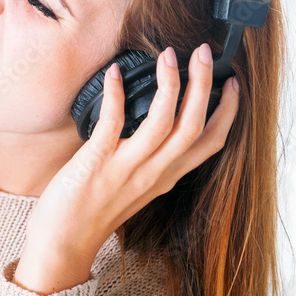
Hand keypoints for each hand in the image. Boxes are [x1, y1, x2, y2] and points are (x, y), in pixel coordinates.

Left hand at [12, 42, 240, 295]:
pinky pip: (113, 123)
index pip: (211, 142)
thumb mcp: (134, 186)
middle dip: (203, 84)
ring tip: (170, 56)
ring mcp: (126, 168)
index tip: (232, 82)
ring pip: (163, 122)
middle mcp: (153, 173)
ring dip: (170, 84)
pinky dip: (116, 95)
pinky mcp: (97, 163)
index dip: (227, 111)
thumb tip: (153, 125)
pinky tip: (114, 73)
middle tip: (204, 52)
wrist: (62, 243)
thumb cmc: (92, 211)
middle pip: (194, 125)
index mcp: (165, 176)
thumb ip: (148, 160)